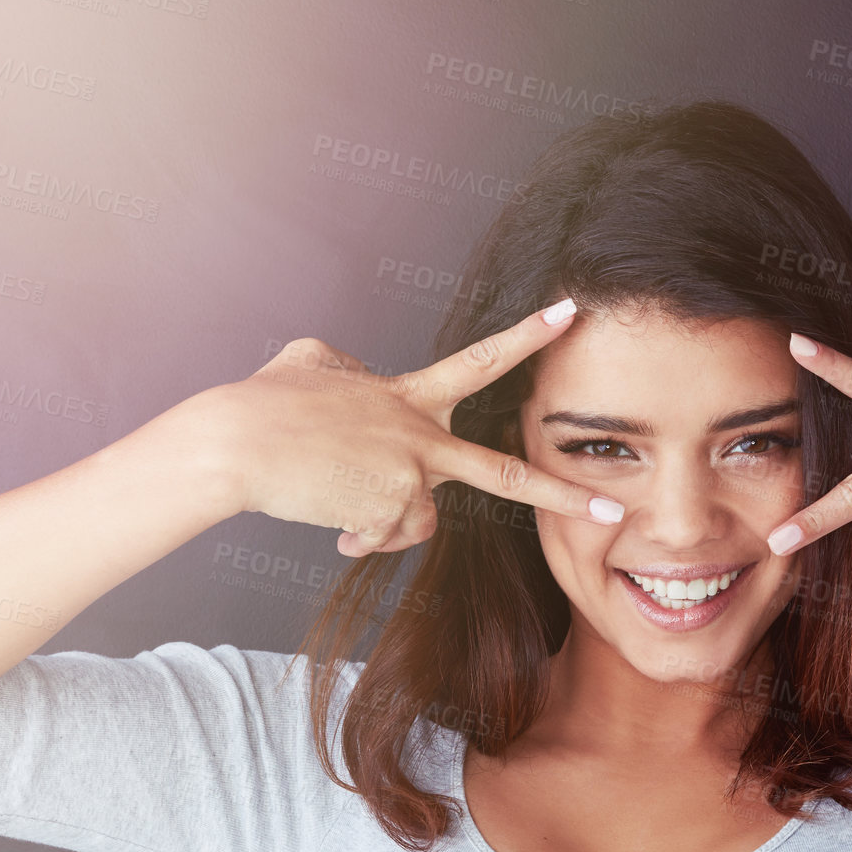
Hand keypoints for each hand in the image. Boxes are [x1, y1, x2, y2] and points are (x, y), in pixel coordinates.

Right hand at [205, 301, 624, 556]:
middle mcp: (422, 436)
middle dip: (565, 496)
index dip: (527, 336)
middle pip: (505, 475)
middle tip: (615, 513)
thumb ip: (352, 370)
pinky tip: (329, 517)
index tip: (570, 314)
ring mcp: (410, 478)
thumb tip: (359, 376)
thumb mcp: (312, 362)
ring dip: (382, 518)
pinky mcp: (390, 514)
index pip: (481, 360)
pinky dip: (360, 534)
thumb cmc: (264, 404)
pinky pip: (386, 537)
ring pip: (420, 519)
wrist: (235, 445)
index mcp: (410, 395)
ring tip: (334, 496)